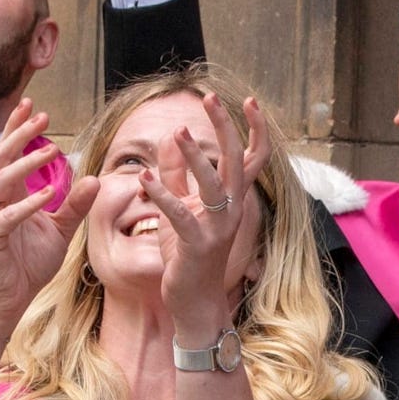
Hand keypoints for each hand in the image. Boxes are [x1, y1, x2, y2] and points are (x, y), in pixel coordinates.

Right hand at [0, 101, 93, 325]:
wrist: (12, 300)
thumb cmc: (30, 264)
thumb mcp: (61, 230)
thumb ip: (75, 205)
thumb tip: (93, 178)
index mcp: (5, 195)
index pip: (8, 154)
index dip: (17, 128)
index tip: (31, 105)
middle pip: (1, 158)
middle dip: (19, 134)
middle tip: (41, 116)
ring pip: (2, 180)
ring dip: (27, 163)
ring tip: (50, 149)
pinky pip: (8, 216)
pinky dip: (28, 204)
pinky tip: (49, 193)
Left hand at [142, 91, 267, 344]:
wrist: (194, 301)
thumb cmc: (188, 254)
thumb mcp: (182, 208)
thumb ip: (178, 174)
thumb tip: (174, 136)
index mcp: (231, 199)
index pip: (252, 157)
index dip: (255, 129)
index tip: (248, 101)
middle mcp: (232, 209)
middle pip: (235, 159)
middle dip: (225, 126)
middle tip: (210, 98)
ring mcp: (218, 227)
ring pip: (212, 182)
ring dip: (194, 156)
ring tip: (179, 131)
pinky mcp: (197, 244)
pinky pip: (180, 214)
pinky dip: (161, 194)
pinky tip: (143, 178)